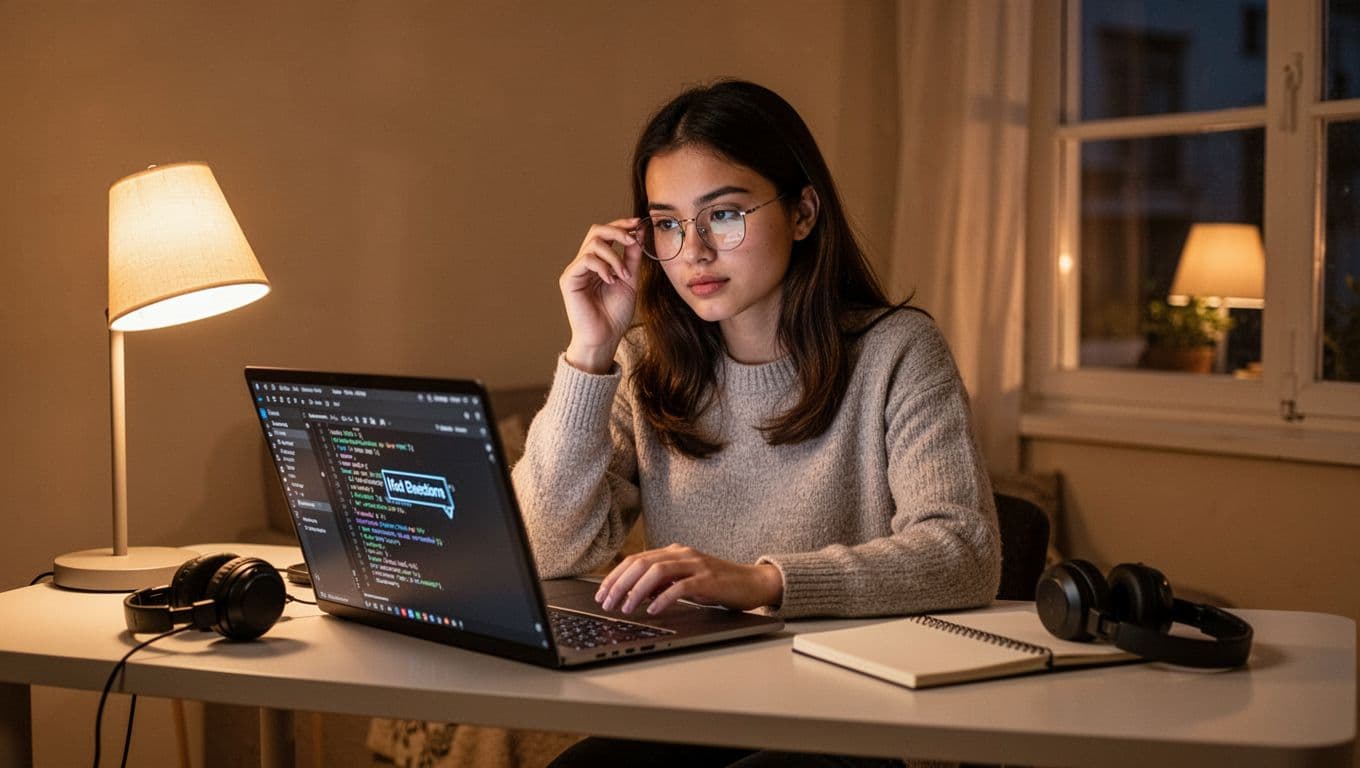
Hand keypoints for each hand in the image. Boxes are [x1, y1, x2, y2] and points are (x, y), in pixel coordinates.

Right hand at [560, 218, 643, 373]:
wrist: (605, 337)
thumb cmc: (616, 313)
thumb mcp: (630, 279)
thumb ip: (632, 256)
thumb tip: (639, 232)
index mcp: (599, 262)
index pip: (606, 234)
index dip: (622, 225)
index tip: (639, 224)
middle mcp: (585, 263)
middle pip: (596, 231)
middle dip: (617, 231)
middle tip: (633, 240)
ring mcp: (576, 270)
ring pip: (593, 244)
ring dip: (614, 256)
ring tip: (624, 275)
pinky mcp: (569, 279)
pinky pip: (586, 259)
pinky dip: (603, 266)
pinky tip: (611, 280)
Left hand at [594, 544, 783, 615]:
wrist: (752, 582)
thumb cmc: (717, 584)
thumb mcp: (684, 580)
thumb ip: (661, 583)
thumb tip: (632, 593)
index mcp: (673, 552)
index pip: (636, 560)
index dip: (615, 576)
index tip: (602, 593)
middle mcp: (682, 554)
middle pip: (641, 563)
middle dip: (619, 583)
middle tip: (606, 603)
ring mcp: (695, 565)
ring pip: (657, 572)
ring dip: (637, 591)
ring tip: (626, 608)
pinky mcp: (708, 580)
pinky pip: (680, 586)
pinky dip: (663, 598)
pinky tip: (653, 610)